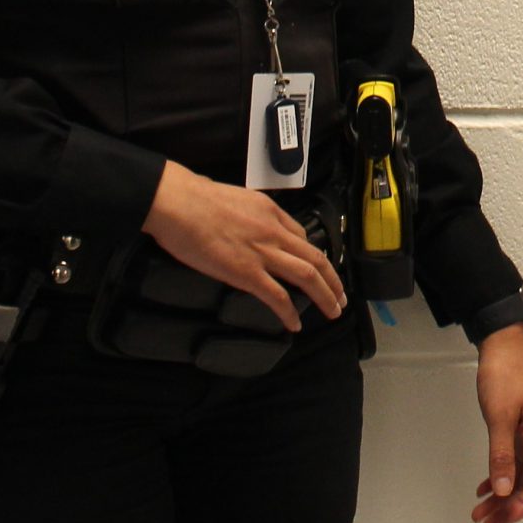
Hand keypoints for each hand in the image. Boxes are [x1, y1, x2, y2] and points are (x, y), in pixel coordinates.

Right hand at [141, 160, 347, 332]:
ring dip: (325, 296)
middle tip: (341, 297)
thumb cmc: (197, 199)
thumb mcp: (236, 198)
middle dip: (333, 280)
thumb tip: (244, 220)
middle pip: (316, 258)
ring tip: (333, 310)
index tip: (318, 269)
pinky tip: (294, 324)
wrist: (180, 203)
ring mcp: (263, 253)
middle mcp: (274, 232)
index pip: (301, 236)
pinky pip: (277, 296)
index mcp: (272, 212)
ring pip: (307, 276)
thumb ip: (248, 213)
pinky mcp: (246, 273)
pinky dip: (289, 312)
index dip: (313, 256)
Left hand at [469, 324, 522, 522]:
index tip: (503, 520)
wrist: (502, 347)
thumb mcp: (500, 417)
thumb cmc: (505, 376)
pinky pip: (512, 463)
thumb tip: (503, 490)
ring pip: (518, 477)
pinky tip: (485, 488)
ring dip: (501, 497)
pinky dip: (499, 478)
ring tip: (480, 514)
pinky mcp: (517, 430)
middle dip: (508, 508)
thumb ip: (501, 455)